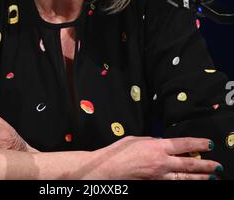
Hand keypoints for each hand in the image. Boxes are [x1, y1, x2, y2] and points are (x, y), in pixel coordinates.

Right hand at [91, 135, 221, 179]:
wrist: (108, 170)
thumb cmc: (119, 152)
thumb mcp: (137, 139)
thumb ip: (152, 140)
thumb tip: (161, 142)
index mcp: (157, 146)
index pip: (184, 144)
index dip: (199, 144)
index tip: (209, 144)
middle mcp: (162, 162)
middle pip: (189, 165)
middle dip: (205, 166)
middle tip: (217, 166)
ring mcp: (159, 177)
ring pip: (184, 179)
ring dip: (199, 179)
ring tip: (211, 178)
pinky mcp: (154, 185)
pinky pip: (173, 186)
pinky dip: (183, 185)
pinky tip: (190, 184)